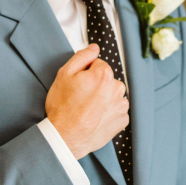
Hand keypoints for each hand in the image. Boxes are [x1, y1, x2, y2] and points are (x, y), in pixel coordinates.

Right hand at [45, 43, 129, 159]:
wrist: (66, 137)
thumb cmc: (62, 107)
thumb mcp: (63, 75)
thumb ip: (81, 56)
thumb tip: (94, 47)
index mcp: (104, 74)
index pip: (97, 64)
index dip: (85, 73)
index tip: (77, 84)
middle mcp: (117, 89)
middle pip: (107, 79)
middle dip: (96, 85)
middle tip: (80, 97)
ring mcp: (121, 106)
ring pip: (112, 94)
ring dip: (103, 98)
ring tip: (87, 109)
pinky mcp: (122, 121)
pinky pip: (116, 110)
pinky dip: (107, 112)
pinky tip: (94, 117)